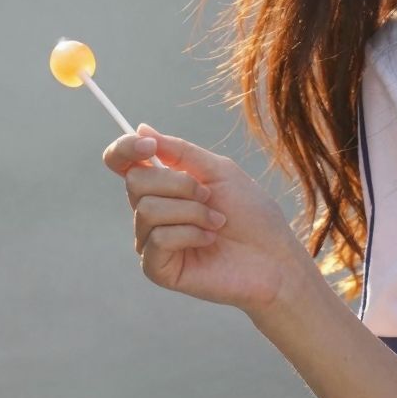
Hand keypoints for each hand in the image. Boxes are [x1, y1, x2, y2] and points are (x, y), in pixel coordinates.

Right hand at [100, 126, 314, 314]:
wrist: (274, 257)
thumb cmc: (251, 214)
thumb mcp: (218, 170)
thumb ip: (179, 151)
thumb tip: (141, 129)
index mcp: (162, 186)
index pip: (122, 162)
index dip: (125, 149)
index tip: (149, 145)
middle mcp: (150, 212)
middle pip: (135, 181)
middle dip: (180, 184)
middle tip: (210, 197)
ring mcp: (151, 242)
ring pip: (147, 209)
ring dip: (192, 211)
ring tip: (217, 223)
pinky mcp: (157, 268)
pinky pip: (158, 238)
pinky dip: (191, 234)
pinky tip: (210, 241)